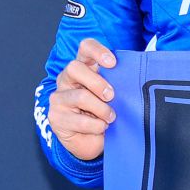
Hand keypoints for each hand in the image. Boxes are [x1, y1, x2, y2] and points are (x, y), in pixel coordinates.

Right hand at [48, 38, 117, 161]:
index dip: (97, 51)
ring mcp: (58, 97)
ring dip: (102, 109)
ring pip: (81, 96)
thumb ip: (118, 83)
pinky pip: (80, 121)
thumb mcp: (114, 95)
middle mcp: (67, 79)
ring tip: (111, 118)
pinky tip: (101, 128)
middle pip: (75, 67)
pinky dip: (96, 126)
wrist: (94, 141)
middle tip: (111, 96)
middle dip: (97, 83)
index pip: (85, 47)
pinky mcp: (56, 117)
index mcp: (83, 68)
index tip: (113, 63)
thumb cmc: (105, 113)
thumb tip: (134, 76)